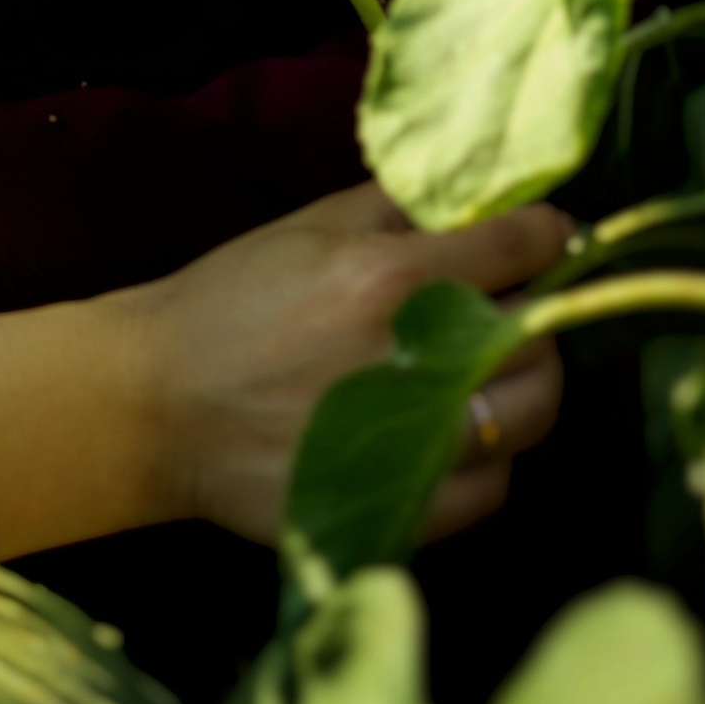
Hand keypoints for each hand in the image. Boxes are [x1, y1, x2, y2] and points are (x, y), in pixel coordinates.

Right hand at [123, 181, 568, 546]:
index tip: (547, 237)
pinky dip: (486, 460)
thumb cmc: (230, 302)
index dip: (547, 234)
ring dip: (520, 388)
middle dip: (532, 313)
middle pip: (541, 336)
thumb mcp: (306, 229)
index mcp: (390, 277)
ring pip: (530, 416)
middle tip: (503, 309)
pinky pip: (492, 488)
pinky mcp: (399, 511)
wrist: (157, 403)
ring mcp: (409, 444)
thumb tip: (480, 192)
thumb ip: (397, 207)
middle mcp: (412, 360)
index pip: (524, 246)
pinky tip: (448, 434)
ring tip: (482, 375)